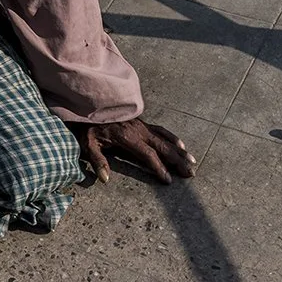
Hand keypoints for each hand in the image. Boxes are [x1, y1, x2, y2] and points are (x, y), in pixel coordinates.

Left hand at [74, 118, 195, 184]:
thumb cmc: (89, 126)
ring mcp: (142, 126)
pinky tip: (181, 145)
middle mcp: (139, 131)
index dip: (158, 168)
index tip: (168, 180)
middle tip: (190, 173)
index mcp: (127, 138)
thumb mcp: (88, 144)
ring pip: (165, 139)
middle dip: (177, 161)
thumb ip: (97, 161)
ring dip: (179, 151)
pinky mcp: (143, 123)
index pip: (147, 155)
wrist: (92, 101)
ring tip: (193, 162)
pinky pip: (162, 130)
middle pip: (162, 147)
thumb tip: (105, 179)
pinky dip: (173, 138)